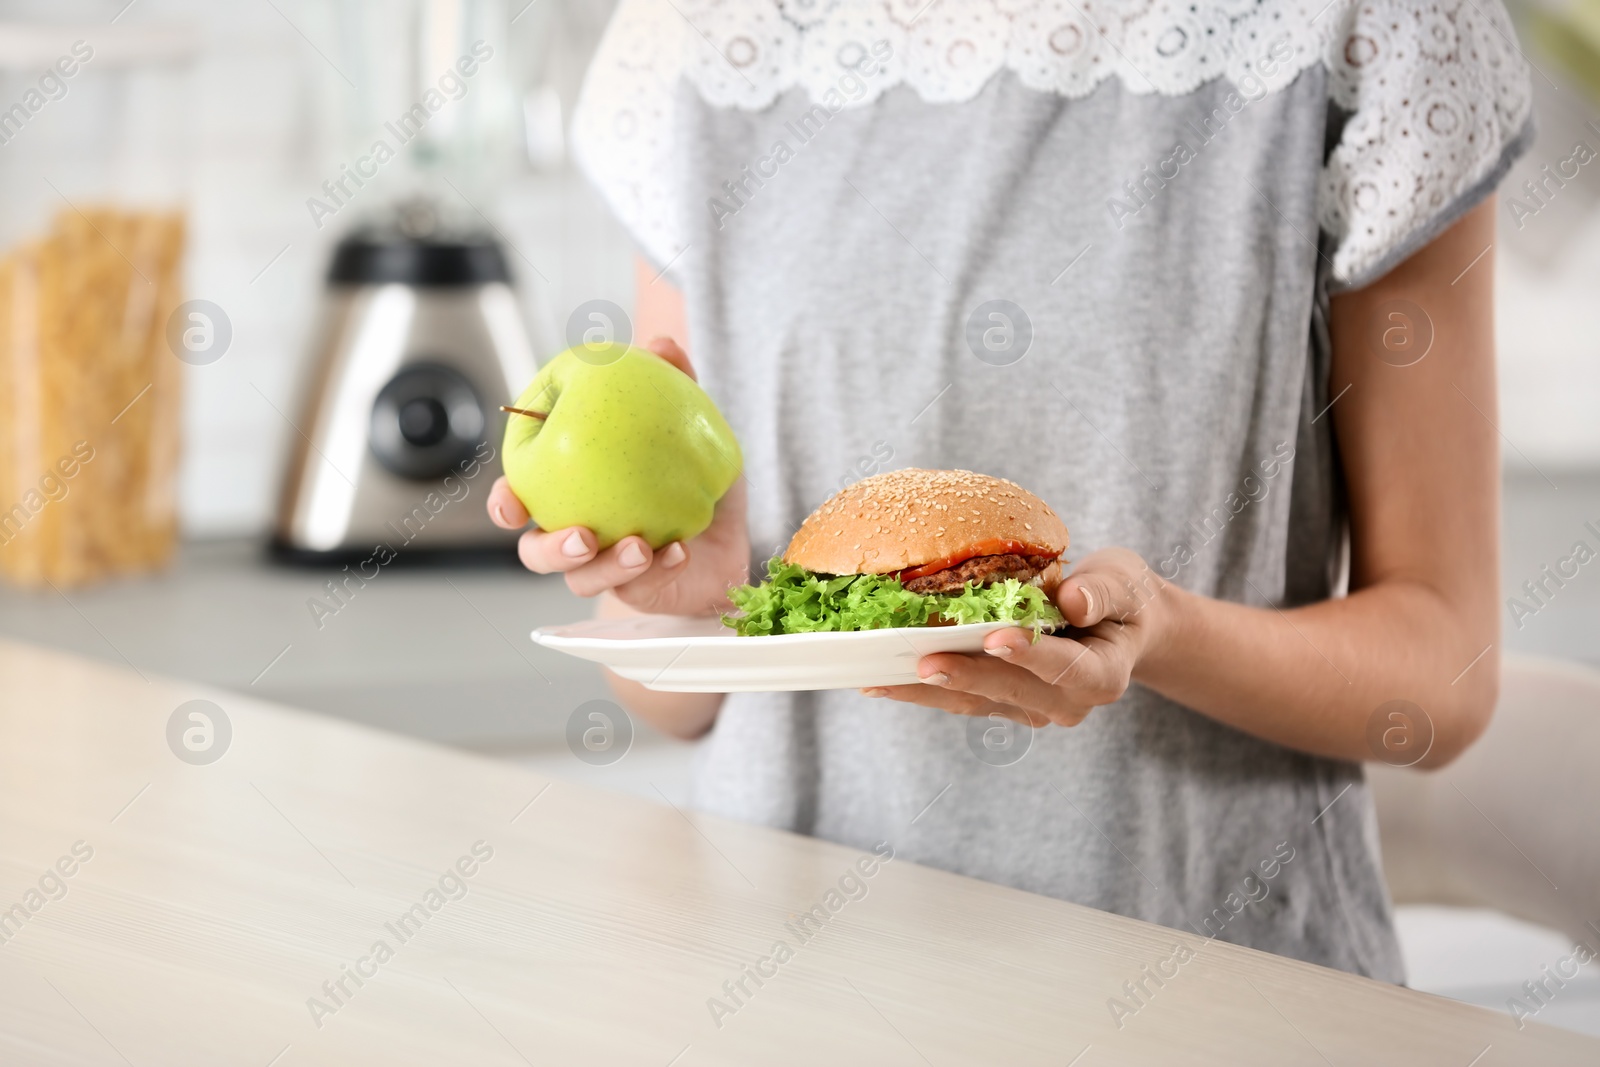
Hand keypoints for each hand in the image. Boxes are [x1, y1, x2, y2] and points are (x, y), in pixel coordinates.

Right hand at [487, 336, 750, 615]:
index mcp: (566, 492)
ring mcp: (604, 568)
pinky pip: (637, 586)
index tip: (511, 502)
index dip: (505, 503)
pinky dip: (657, 568)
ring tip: (639, 545)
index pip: (520, 497)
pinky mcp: (637, 591)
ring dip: (607, 565)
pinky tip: (677, 551)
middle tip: (581, 535)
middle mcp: (575, 533)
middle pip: (535, 553)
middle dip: (548, 548)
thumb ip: (671, 383)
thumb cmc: (689, 473)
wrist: (726, 531)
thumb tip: (661, 344)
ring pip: (582, 580)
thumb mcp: (686, 422)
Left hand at [865, 548, 1177, 726]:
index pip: (1066, 669)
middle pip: (1009, 691)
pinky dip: (921, 690)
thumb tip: (1073, 601)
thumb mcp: (1123, 581)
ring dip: (926, 692)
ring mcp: (1032, 710)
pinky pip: (960, 698)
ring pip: (974, 702)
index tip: (997, 638)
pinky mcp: (1003, 705)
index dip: (1031, 655)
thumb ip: (1102, 591)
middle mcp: (1067, 704)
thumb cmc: (1121, 596)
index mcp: (1103, 675)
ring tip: (880, 678)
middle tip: (920, 661)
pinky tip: (880, 681)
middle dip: (964, 676)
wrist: (1118, 624)